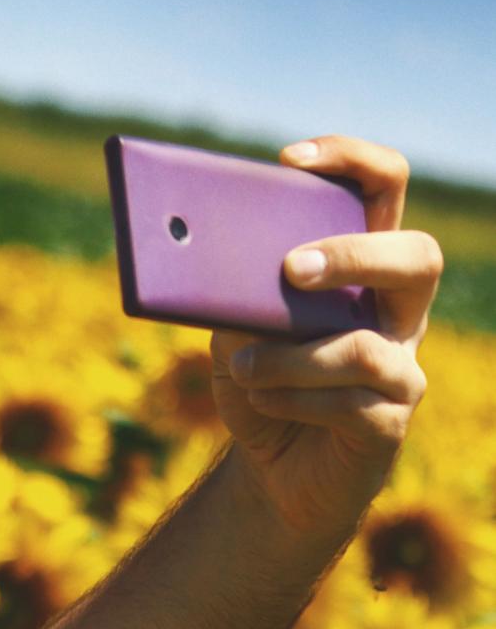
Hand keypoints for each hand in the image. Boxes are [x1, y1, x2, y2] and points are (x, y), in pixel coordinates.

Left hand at [211, 135, 436, 534]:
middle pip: (418, 256)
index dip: (351, 160)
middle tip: (290, 269)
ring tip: (242, 365)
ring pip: (366, 347)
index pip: (383, 190)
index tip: (289, 158)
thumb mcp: (231, 330)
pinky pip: (350, 404)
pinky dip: (290, 399)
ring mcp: (401, 368)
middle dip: (355, 254)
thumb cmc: (257, 383)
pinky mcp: (388, 423)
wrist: (268, 470)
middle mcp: (396, 313)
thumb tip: (211, 262)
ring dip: (289, 356)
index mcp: (361, 270)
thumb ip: (233, 294)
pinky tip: (259, 399)